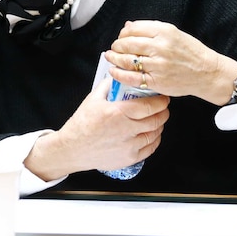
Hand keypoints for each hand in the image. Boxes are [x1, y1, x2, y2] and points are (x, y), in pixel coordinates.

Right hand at [26, 76, 169, 179]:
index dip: (160, 101)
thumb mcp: (92, 100)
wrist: (73, 149)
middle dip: (163, 112)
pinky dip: (154, 140)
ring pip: (155, 134)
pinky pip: (150, 148)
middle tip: (163, 108)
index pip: (148, 106)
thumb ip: (107, 87)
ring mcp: (129, 146)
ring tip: (157, 120)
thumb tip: (118, 77)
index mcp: (117, 113)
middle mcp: (125, 130)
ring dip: (160, 125)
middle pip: (156, 120)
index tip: (163, 98)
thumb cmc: (81, 125)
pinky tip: (152, 134)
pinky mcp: (130, 158)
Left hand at [104, 20, 236, 104]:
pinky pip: (131, 77)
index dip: (123, 33)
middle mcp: (160, 47)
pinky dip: (118, 74)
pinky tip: (114, 70)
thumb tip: (127, 26)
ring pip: (126, 60)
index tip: (121, 37)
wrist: (208, 73)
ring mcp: (157, 65)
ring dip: (114, 58)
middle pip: (127, 44)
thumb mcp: (174, 34)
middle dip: (117, 46)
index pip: (133, 29)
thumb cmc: (191, 53)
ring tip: (111, 57)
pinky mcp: (156, 81)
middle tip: (114, 48)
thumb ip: (150, 29)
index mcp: (164, 32)